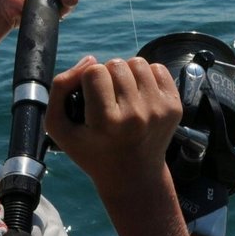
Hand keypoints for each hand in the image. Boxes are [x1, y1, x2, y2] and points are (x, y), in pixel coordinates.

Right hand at [46, 56, 180, 194]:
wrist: (132, 176)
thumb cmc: (91, 150)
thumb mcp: (60, 128)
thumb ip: (60, 88)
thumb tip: (90, 59)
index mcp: (106, 122)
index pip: (94, 72)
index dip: (87, 80)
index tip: (90, 99)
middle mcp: (135, 115)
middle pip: (116, 64)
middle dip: (107, 76)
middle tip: (107, 99)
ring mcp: (158, 110)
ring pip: (138, 63)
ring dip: (127, 74)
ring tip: (123, 95)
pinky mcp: (174, 107)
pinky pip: (158, 69)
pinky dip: (146, 77)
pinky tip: (140, 96)